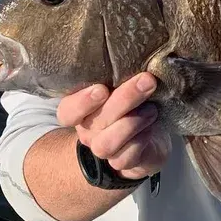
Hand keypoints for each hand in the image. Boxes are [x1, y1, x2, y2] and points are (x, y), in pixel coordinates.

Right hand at [56, 72, 170, 180]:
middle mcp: (89, 131)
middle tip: (147, 81)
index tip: (101, 88)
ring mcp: (104, 149)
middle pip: (96, 121)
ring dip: (132, 122)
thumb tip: (138, 58)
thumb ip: (122, 79)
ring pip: (107, 143)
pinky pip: (127, 156)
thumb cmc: (133, 106)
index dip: (81, 102)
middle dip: (124, 99)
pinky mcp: (123, 163)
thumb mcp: (124, 89)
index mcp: (83, 110)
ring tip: (152, 109)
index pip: (67, 111)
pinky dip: (142, 139)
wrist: (150, 140)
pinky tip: (153, 126)